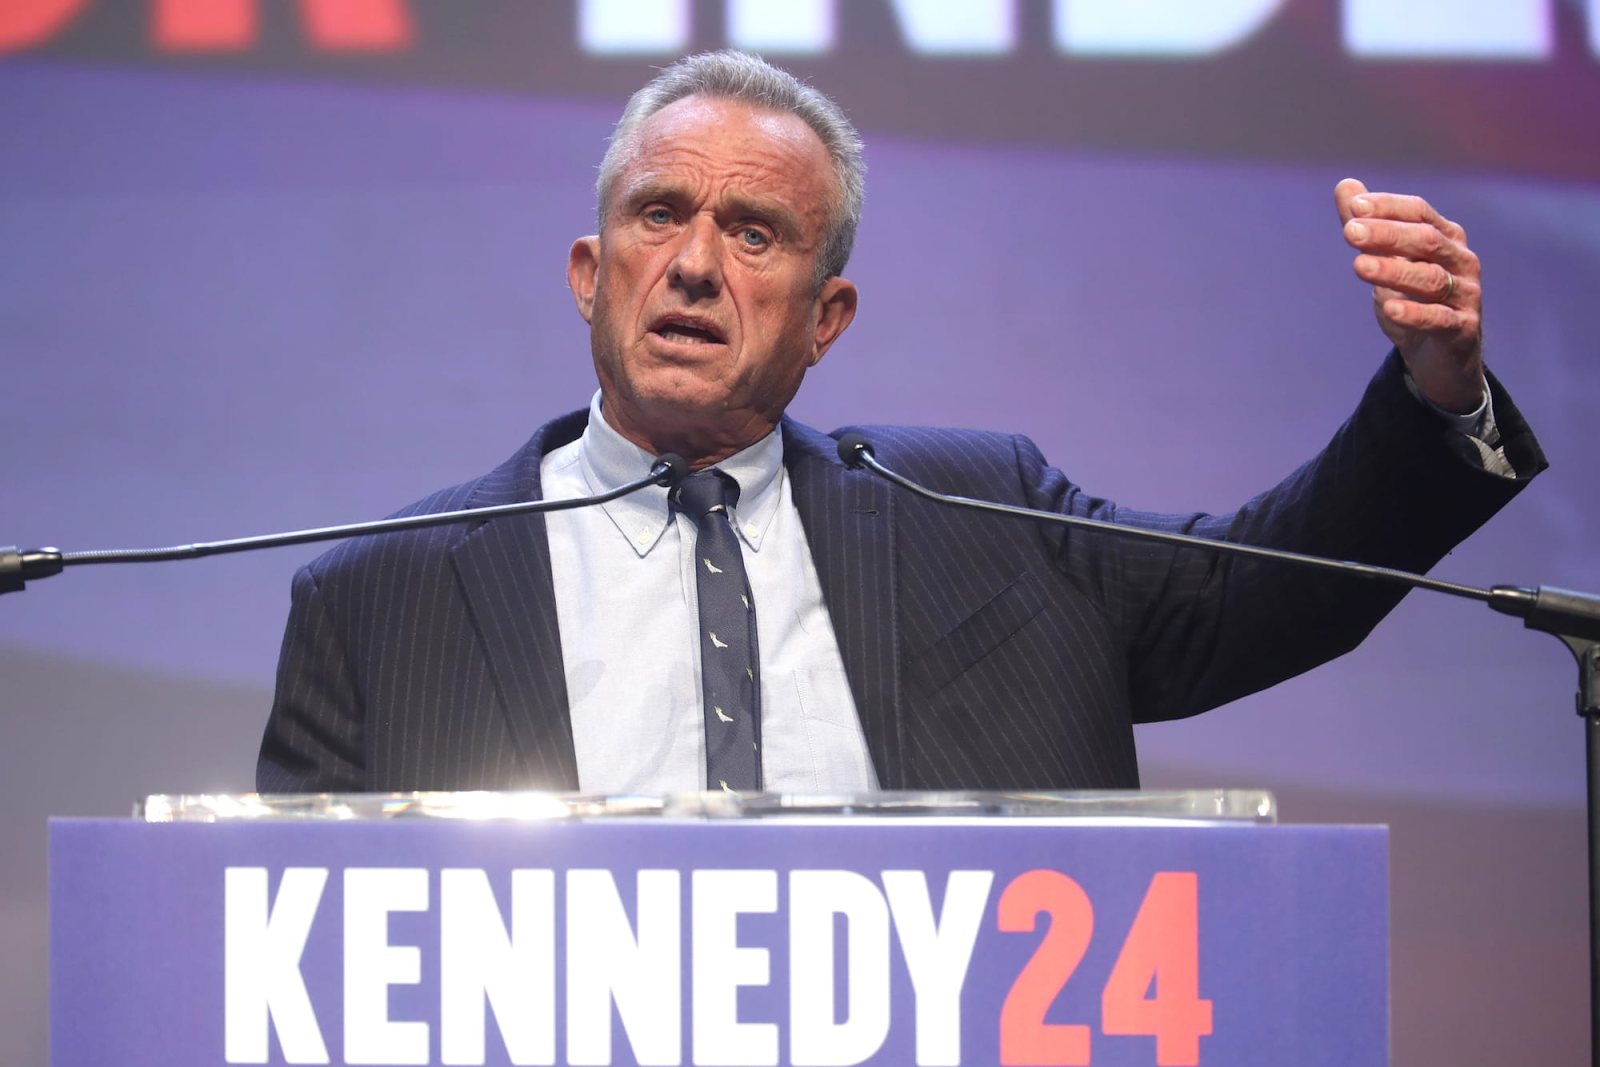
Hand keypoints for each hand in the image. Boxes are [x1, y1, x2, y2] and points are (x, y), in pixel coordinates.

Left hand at [1335, 178, 1484, 413]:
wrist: (1439, 357)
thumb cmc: (1412, 301)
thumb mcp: (1386, 262)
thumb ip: (1368, 228)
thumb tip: (1345, 185)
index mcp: (1446, 238)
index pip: (1420, 212)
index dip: (1388, 207)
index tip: (1354, 207)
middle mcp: (1461, 262)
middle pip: (1426, 240)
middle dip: (1387, 234)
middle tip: (1349, 232)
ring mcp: (1466, 295)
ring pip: (1431, 278)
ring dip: (1393, 270)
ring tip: (1358, 266)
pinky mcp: (1463, 329)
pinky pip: (1439, 318)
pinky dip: (1414, 312)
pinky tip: (1388, 307)